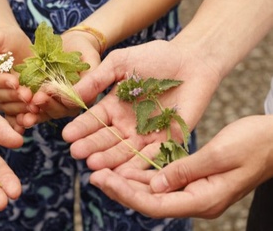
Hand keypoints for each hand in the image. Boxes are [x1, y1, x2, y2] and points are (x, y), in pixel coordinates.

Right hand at [0, 26, 32, 132]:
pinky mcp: (8, 108)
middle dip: (15, 96)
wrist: (18, 48)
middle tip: (29, 96)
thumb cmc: (6, 39)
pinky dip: (20, 122)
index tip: (15, 81)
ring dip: (21, 109)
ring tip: (35, 108)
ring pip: (8, 108)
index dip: (1, 81)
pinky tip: (28, 123)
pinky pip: (12, 118)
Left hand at [16, 30, 102, 126]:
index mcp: (83, 99)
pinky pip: (33, 108)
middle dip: (44, 107)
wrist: (70, 44)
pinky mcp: (41, 99)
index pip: (71, 104)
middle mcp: (69, 105)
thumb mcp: (91, 60)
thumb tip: (78, 94)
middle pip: (56, 111)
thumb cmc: (84, 50)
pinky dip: (24, 112)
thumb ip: (90, 77)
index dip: (58, 100)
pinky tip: (15, 116)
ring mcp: (54, 103)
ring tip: (22, 117)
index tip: (45, 95)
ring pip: (44, 112)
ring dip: (32, 115)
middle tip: (33, 102)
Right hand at [63, 40, 221, 169]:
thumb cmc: (156, 57)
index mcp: (113, 107)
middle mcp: (126, 125)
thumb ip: (97, 80)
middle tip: (77, 153)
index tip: (67, 135)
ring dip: (110, 159)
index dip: (81, 128)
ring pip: (125, 151)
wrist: (192, 59)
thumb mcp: (120, 63)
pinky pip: (151, 156)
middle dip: (92, 146)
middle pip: (106, 139)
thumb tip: (69, 94)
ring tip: (94, 163)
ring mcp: (146, 135)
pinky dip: (138, 164)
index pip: (94, 121)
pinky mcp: (167, 141)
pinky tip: (124, 171)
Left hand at [89, 115, 272, 217]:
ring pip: (153, 193)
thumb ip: (186, 171)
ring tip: (101, 170)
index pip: (155, 204)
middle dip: (120, 189)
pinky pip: (162, 183)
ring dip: (127, 183)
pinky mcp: (193, 181)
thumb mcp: (220, 155)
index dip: (126, 193)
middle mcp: (196, 200)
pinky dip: (142, 175)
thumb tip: (154, 185)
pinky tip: (125, 166)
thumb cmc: (254, 144)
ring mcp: (195, 192)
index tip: (103, 179)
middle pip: (149, 201)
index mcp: (203, 198)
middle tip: (93, 174)